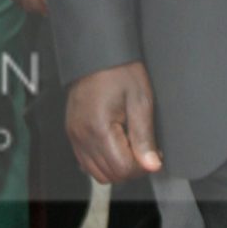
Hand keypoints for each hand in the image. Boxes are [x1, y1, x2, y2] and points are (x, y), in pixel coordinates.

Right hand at [66, 62, 162, 184]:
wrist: (96, 52)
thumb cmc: (119, 70)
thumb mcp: (140, 101)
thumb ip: (144, 137)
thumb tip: (152, 165)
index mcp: (99, 129)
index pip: (122, 168)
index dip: (142, 166)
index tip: (154, 154)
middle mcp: (81, 136)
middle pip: (109, 175)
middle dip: (131, 168)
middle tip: (145, 150)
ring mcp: (74, 135)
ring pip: (96, 173)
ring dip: (116, 167)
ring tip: (130, 146)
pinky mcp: (72, 132)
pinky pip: (86, 161)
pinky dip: (103, 161)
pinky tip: (116, 144)